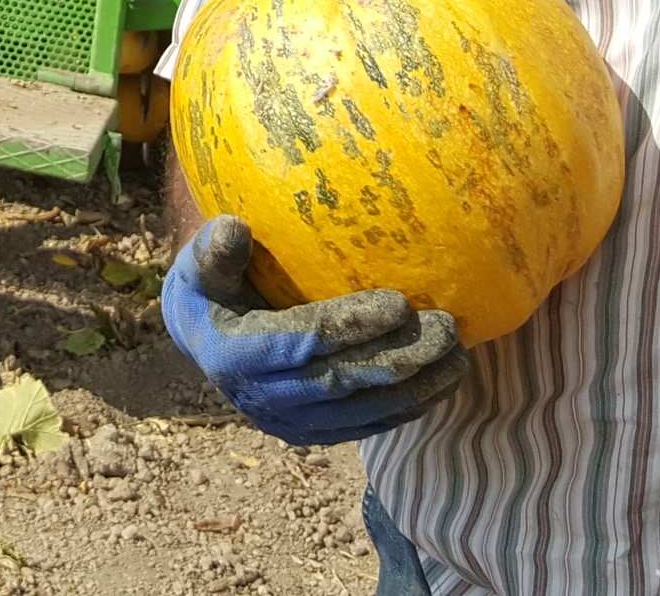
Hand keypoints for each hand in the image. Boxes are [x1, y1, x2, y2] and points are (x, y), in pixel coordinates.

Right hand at [160, 216, 468, 447]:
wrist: (204, 343)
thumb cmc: (208, 289)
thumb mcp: (199, 266)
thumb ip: (214, 248)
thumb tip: (232, 226)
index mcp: (235, 356)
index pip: (304, 342)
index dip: (352, 325)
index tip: (400, 302)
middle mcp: (263, 399)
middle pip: (343, 382)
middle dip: (400, 358)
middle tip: (448, 328)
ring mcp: (290, 423)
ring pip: (363, 412)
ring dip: (417, 388)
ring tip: (460, 358)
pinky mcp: (314, 434)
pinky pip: (368, 425)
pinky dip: (408, 407)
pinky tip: (444, 383)